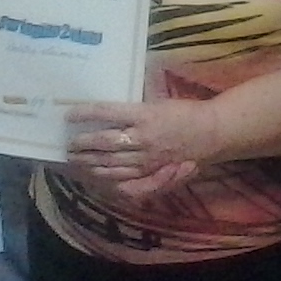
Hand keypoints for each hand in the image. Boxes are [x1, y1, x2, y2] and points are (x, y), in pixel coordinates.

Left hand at [65, 100, 212, 200]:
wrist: (211, 132)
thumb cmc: (186, 113)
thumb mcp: (159, 102)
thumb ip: (134, 109)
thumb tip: (108, 111)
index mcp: (144, 114)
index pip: (107, 112)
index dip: (86, 113)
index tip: (69, 114)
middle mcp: (142, 136)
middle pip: (104, 142)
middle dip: (82, 143)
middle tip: (68, 143)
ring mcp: (146, 157)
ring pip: (110, 162)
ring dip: (89, 161)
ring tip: (75, 159)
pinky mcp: (151, 171)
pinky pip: (125, 178)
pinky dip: (106, 176)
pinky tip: (95, 174)